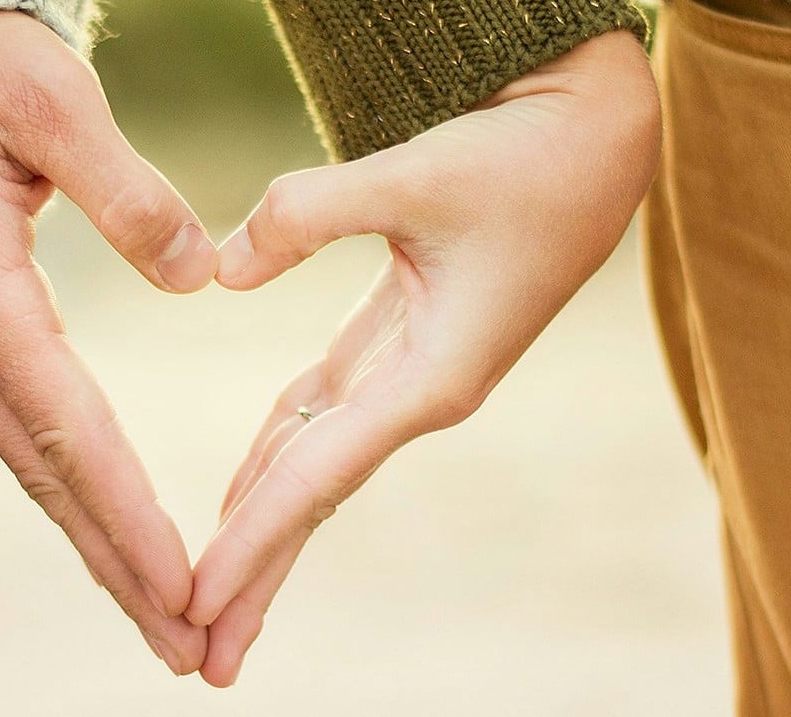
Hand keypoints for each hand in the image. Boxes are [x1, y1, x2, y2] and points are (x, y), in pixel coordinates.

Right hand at [0, 11, 219, 673]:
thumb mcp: (48, 95)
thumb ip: (126, 189)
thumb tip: (198, 275)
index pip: (67, 428)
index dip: (129, 514)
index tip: (185, 586)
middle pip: (45, 475)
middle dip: (117, 567)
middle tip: (187, 648)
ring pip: (27, 461)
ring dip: (93, 541)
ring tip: (159, 612)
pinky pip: (14, 424)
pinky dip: (64, 486)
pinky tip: (100, 520)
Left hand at [186, 30, 661, 685]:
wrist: (597, 134)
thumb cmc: (523, 155)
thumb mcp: (416, 172)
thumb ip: (309, 214)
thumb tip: (219, 271)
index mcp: (434, 377)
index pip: (318, 476)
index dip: (251, 540)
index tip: (193, 600)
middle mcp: (422, 392)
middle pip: (314, 498)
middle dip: (256, 576)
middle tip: (197, 656)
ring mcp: (413, 372)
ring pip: (315, 464)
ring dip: (262, 528)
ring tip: (209, 598)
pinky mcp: (404, 338)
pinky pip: (324, 414)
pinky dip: (277, 454)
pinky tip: (240, 493)